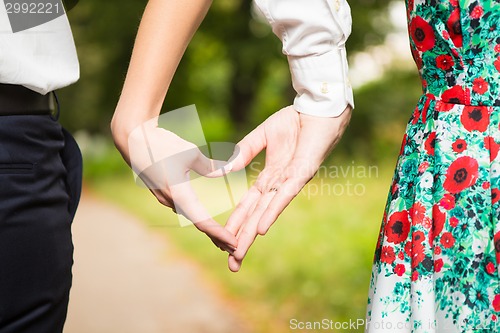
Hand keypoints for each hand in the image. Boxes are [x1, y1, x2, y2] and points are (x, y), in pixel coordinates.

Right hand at [112, 118, 237, 253]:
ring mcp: (164, 197)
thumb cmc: (162, 144)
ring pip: (189, 216)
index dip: (220, 234)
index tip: (234, 244)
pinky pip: (182, 208)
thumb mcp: (191, 153)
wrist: (132, 139)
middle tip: (234, 248)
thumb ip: (211, 166)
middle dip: (216, 236)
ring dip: (206, 227)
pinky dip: (196, 216)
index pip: (203, 221)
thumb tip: (229, 170)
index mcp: (179, 194)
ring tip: (222, 237)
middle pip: (197, 223)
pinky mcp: (161, 191)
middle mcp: (170, 200)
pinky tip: (203, 218)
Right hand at [225, 105, 351, 271]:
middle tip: (231, 265)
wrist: (317, 108)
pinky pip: (285, 195)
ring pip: (267, 212)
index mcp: (270, 177)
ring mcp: (291, 181)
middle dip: (243, 240)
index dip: (236, 223)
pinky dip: (272, 211)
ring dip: (253, 234)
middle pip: (257, 217)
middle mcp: (279, 185)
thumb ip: (245, 151)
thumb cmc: (294, 121)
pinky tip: (262, 229)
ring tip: (240, 254)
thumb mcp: (262, 136)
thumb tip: (226, 169)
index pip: (249, 205)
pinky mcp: (302, 173)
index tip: (223, 241)